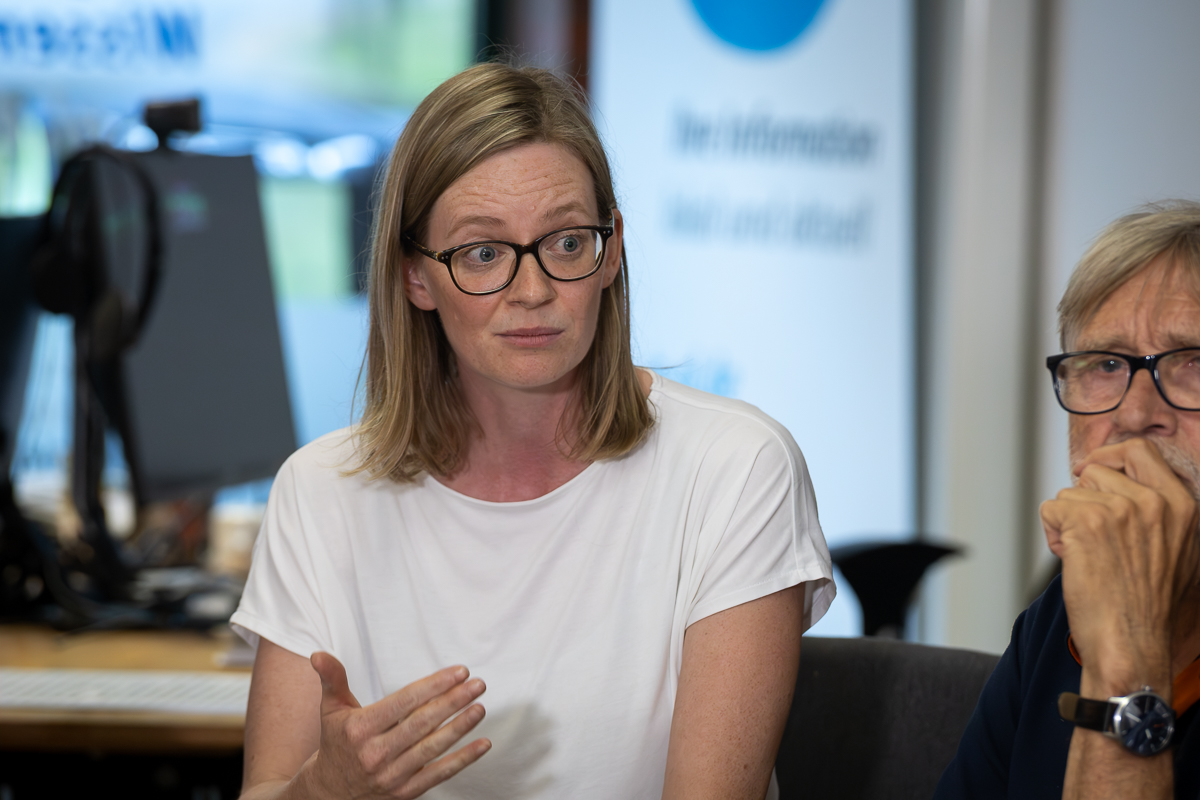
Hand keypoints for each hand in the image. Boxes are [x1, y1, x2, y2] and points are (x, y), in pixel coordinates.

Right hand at [302, 652, 490, 798]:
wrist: (329, 794)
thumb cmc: (337, 743)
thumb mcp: (331, 710)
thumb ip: (332, 679)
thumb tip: (318, 654)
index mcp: (360, 729)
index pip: (404, 702)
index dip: (434, 685)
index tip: (459, 672)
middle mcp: (376, 753)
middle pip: (422, 723)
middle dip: (453, 701)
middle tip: (478, 685)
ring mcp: (392, 775)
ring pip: (433, 748)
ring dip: (460, 727)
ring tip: (480, 707)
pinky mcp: (405, 792)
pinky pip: (439, 774)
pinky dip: (463, 760)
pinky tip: (482, 743)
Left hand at [1040, 438, 1199, 690]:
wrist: (1132, 645)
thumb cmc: (1147, 607)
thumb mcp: (1177, 551)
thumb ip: (1158, 514)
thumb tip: (1124, 483)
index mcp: (1182, 505)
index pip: (1139, 451)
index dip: (1108, 458)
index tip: (1093, 472)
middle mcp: (1155, 502)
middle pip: (1097, 469)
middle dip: (1084, 496)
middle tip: (1087, 530)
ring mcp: (1122, 509)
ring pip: (1070, 492)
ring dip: (1068, 520)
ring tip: (1086, 555)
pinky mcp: (1088, 522)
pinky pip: (1051, 508)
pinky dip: (1053, 533)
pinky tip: (1072, 559)